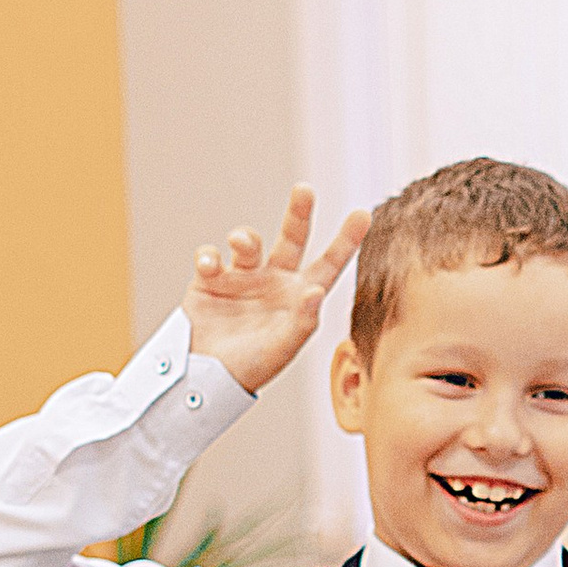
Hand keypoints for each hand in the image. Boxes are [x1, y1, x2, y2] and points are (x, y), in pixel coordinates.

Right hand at [184, 184, 369, 394]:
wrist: (205, 377)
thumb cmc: (252, 368)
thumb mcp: (283, 348)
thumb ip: (302, 321)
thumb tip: (315, 291)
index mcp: (300, 298)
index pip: (329, 265)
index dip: (346, 241)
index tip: (362, 213)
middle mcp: (275, 282)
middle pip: (291, 238)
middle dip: (298, 213)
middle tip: (305, 189)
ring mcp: (243, 277)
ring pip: (248, 241)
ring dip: (245, 237)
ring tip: (241, 245)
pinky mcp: (210, 279)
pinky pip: (211, 255)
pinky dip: (209, 257)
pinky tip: (210, 268)